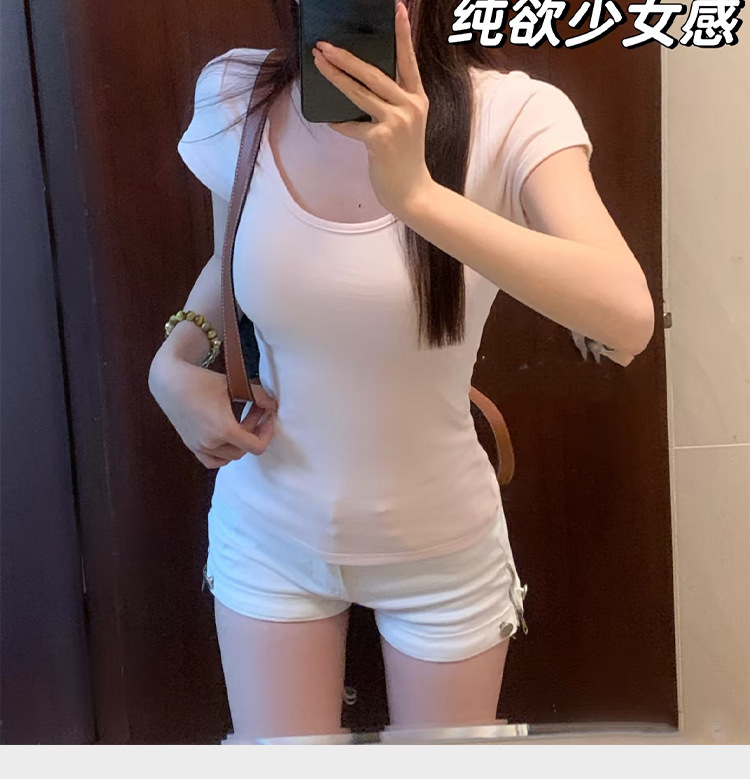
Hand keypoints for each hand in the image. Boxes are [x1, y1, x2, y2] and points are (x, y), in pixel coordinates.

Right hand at [148, 353, 276, 468]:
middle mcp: (210, 443)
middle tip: (256, 410)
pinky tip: (227, 437)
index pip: (256, 446)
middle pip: (244, 450)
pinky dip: (223, 454)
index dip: (267, 433)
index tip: (268, 416)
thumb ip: (258, 395)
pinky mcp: (190, 445)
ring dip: (240, 444)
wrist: (169, 381)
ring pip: (229, 458)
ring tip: (242, 423)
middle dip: (254, 431)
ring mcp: (199, 447)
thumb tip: (272, 405)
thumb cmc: (202, 381)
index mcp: (224, 430)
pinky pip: (212, 460)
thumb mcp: (234, 384)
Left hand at [311, 1, 432, 216]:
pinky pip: (351, 125)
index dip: (402, 34)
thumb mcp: (407, 124)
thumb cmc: (405, 158)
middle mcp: (409, 105)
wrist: (412, 192)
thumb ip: (392, 102)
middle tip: (325, 44)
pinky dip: (339, 124)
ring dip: (335, 76)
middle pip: (374, 72)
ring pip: (359, 92)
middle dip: (346, 56)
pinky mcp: (380, 139)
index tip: (397, 8)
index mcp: (417, 98)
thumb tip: (360, 84)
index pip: (408, 60)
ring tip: (318, 63)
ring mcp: (396, 121)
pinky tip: (331, 121)